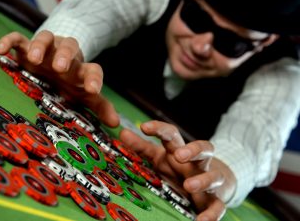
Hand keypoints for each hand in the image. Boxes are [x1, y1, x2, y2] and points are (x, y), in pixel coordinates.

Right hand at [0, 31, 118, 126]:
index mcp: (81, 69)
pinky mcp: (26, 46)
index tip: (93, 91)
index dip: (94, 79)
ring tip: (33, 58)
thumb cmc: (71, 83)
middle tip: (60, 68)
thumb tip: (116, 124)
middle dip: (65, 56)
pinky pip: (18, 38)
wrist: (56, 61)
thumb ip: (99, 107)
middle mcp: (65, 55)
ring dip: (40, 46)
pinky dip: (10, 41)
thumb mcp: (84, 95)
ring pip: (45, 38)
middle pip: (70, 47)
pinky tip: (1, 50)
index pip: (93, 70)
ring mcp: (46, 48)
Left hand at [119, 120, 236, 220]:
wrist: (210, 184)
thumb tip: (122, 133)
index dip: (159, 129)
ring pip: (214, 176)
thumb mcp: (158, 156)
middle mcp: (196, 164)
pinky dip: (212, 215)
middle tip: (180, 155)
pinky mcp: (214, 200)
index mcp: (179, 150)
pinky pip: (218, 207)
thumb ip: (141, 147)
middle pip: (203, 149)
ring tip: (190, 186)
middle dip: (193, 150)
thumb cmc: (177, 167)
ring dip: (203, 180)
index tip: (144, 127)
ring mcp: (208, 181)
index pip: (172, 134)